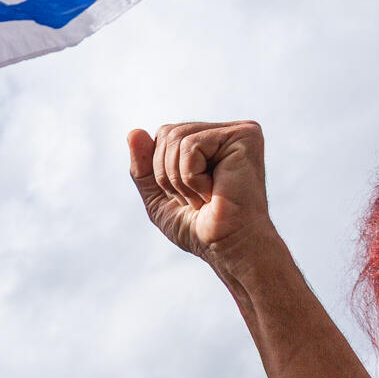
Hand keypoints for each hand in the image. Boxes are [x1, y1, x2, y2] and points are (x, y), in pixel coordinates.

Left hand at [126, 121, 274, 270]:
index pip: (162, 135)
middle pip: (167, 133)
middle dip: (167, 174)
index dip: (159, 171)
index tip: (185, 197)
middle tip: (195, 199)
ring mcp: (239, 131)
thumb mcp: (158, 197)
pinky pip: (191, 145)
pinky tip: (213, 191)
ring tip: (205, 196)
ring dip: (179, 179)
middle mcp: (225, 132)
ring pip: (176, 138)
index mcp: (209, 143)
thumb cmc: (198, 228)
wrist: (227, 246)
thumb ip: (143, 167)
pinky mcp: (245, 135)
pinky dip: (191, 177)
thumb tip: (133, 131)